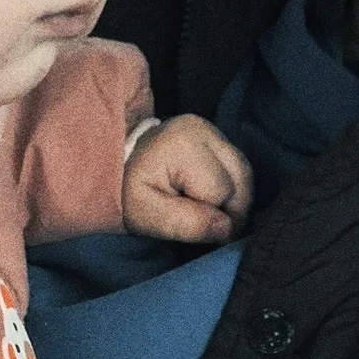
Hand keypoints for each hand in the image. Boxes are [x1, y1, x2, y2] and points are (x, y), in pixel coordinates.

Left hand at [123, 115, 252, 243]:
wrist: (114, 166)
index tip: (192, 227)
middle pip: (240, 179)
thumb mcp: (147, 216)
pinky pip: (238, 167)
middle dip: (230, 209)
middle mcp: (204, 129)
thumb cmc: (128, 192)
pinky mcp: (215, 136)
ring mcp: (211, 129)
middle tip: (207, 227)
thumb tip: (227, 229)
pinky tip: (214, 200)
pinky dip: (233, 188)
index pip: (220, 191)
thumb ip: (187, 223)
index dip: (213, 217)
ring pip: (244, 173)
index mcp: (185, 143)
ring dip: (235, 200)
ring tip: (211, 214)